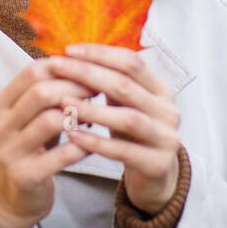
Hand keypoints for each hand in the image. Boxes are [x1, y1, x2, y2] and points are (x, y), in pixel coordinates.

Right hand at [0, 59, 94, 227]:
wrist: (15, 196)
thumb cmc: (33, 146)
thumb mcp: (33, 115)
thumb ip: (50, 90)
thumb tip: (87, 61)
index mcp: (0, 105)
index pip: (32, 72)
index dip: (65, 67)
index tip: (90, 70)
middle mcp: (0, 126)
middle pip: (41, 92)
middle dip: (76, 88)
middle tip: (99, 89)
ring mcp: (9, 152)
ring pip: (51, 120)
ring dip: (80, 115)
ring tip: (97, 114)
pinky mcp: (25, 176)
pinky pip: (62, 155)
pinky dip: (83, 145)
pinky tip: (95, 142)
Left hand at [47, 43, 181, 214]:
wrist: (156, 176)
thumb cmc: (133, 135)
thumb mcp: (125, 105)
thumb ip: (108, 83)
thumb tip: (72, 56)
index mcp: (161, 90)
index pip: (132, 62)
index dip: (100, 54)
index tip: (69, 51)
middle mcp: (169, 110)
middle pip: (126, 86)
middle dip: (88, 74)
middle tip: (58, 68)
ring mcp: (166, 138)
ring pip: (128, 119)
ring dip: (92, 109)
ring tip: (63, 103)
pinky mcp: (158, 164)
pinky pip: (123, 151)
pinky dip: (96, 143)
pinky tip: (73, 136)